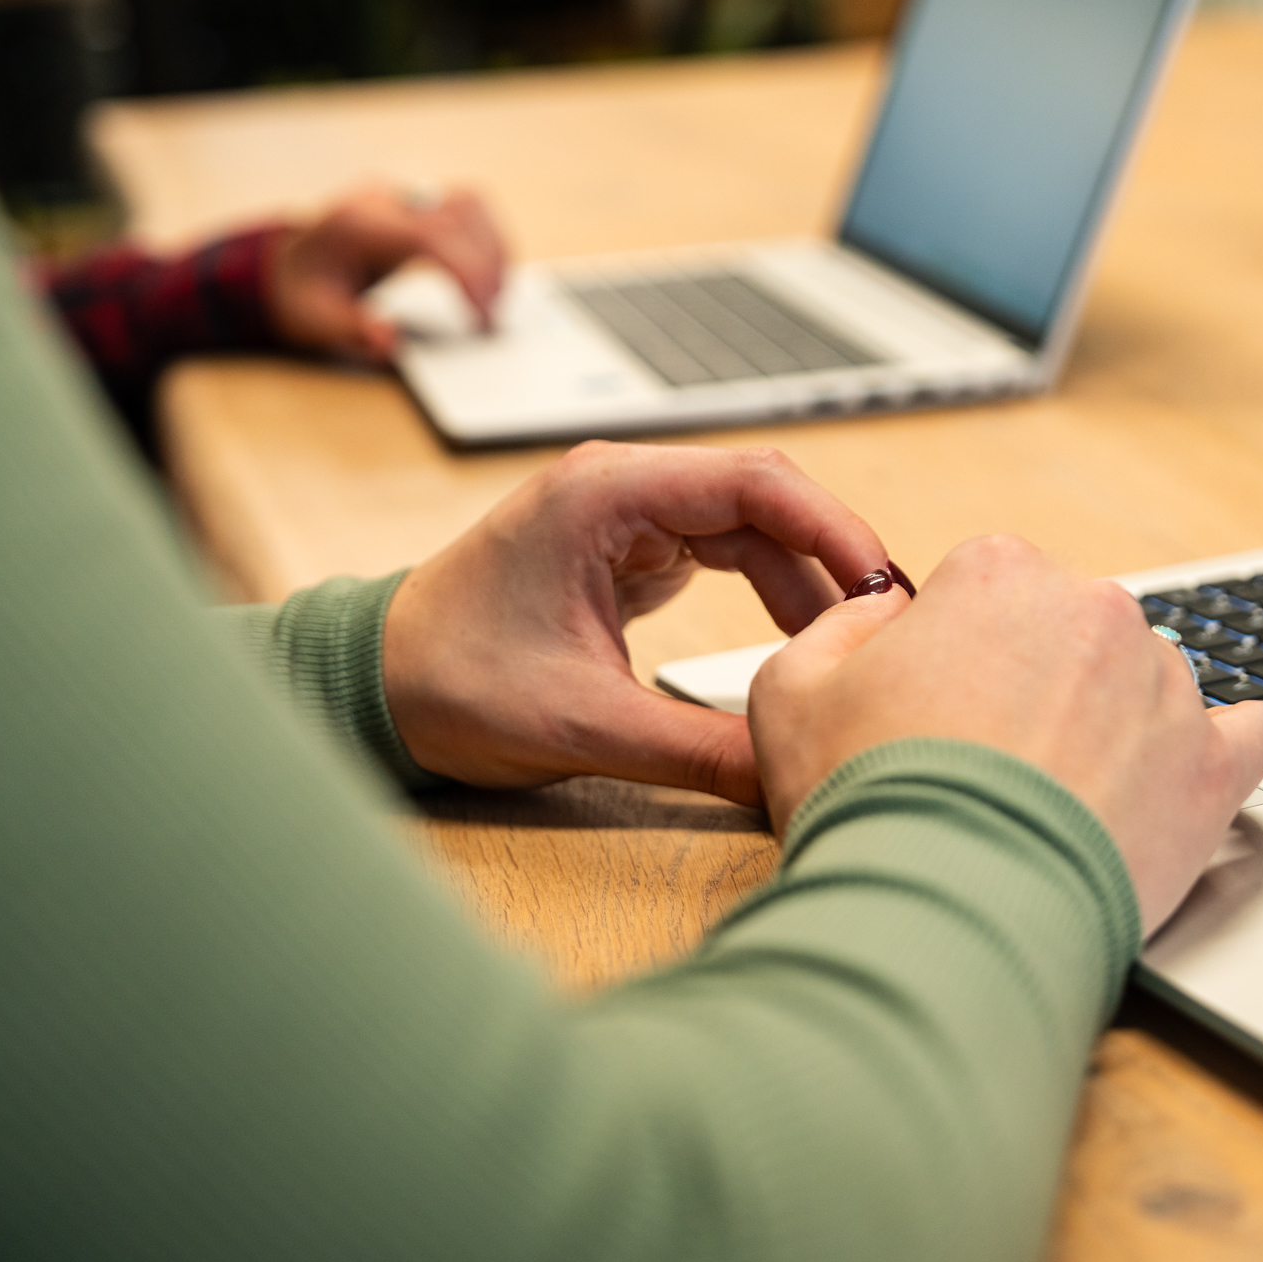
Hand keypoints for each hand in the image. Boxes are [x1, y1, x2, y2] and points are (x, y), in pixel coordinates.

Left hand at [265, 185, 507, 363]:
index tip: (481, 315)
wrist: (284, 264)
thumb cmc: (300, 293)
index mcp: (357, 224)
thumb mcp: (314, 322)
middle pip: (460, 209)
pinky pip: (465, 208)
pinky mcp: (415, 203)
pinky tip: (486, 277)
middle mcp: (382, 200)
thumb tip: (390, 342)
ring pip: (470, 202)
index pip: (431, 234)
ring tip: (494, 298)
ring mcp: (400, 196)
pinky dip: (485, 241)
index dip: (468, 271)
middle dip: (488, 264)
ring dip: (493, 248)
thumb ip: (352, 331)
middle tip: (490, 318)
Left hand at [380, 442, 889, 800]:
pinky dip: (769, 594)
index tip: (882, 586)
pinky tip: (800, 645)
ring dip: (804, 585)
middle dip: (832, 558)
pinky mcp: (627, 552)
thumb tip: (790, 779)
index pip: (756, 482)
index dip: (833, 528)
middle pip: (767, 498)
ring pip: (751, 529)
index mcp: (605, 494)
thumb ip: (698, 752)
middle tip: (888, 625)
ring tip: (850, 649)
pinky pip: (724, 555)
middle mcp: (620, 488)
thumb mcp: (584, 727)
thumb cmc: (452, 686)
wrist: (375, 689)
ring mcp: (625, 515)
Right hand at [748, 536, 1262, 933]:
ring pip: (1146, 684)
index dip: (959, 653)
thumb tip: (884, 615)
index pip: (991, 587)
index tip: (941, 710)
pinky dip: (1219, 752)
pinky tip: (1184, 777)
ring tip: (1056, 802)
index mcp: (1000, 573)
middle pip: (1073, 631)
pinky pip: (1248, 734)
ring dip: (1113, 725)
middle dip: (1039, 686)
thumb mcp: (791, 689)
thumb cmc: (868, 798)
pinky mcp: (1215, 767)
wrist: (947, 911)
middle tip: (990, 766)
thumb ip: (842, 626)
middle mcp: (1096, 609)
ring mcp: (1166, 687)